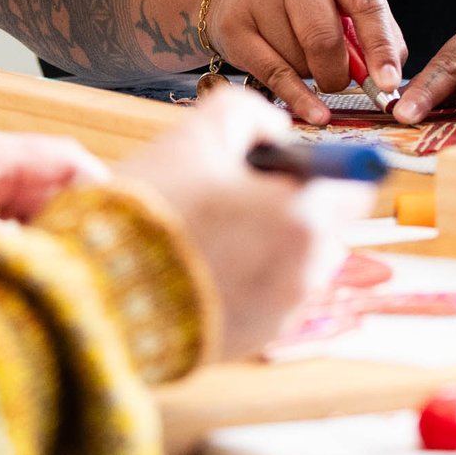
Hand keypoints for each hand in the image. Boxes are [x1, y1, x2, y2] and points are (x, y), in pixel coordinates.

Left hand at [0, 128, 108, 272]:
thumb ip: (18, 251)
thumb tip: (64, 269)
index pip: (66, 158)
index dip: (102, 191)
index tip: (124, 232)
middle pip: (52, 188)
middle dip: (75, 227)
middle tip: (96, 269)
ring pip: (29, 215)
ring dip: (45, 247)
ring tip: (62, 281)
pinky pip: (2, 234)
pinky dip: (18, 257)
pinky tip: (23, 286)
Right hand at [121, 87, 368, 358]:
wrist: (100, 292)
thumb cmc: (154, 210)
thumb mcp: (199, 133)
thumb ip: (251, 113)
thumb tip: (275, 130)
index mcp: (304, 220)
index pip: (355, 185)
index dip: (323, 165)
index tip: (284, 164)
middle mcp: (306, 274)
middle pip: (324, 224)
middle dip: (291, 205)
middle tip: (233, 194)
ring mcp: (281, 314)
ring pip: (295, 261)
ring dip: (268, 242)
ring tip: (210, 230)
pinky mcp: (253, 341)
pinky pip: (267, 296)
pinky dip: (247, 278)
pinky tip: (200, 264)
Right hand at [205, 0, 405, 125]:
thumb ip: (374, 29)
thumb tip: (389, 74)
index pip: (365, 1)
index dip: (380, 47)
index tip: (389, 83)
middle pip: (324, 35)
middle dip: (340, 72)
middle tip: (343, 81)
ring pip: (299, 57)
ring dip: (313, 73)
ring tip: (305, 55)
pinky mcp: (234, 23)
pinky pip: (274, 74)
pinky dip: (300, 98)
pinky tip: (316, 112)